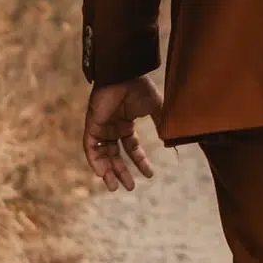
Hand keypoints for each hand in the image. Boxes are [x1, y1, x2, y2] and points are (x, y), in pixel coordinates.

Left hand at [82, 76, 164, 191]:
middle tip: (129, 188)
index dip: (140, 161)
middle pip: (115, 155)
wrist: (125, 74)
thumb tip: (172, 141)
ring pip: (102, 155)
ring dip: (107, 171)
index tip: (150, 174)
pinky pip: (91, 147)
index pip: (131, 148)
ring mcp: (101, 127)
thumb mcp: (156, 109)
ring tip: (114, 187)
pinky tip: (102, 173)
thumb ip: (162, 124)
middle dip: (121, 172)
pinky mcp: (92, 125)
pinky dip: (95, 161)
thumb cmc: (139, 87)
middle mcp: (113, 127)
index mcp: (126, 123)